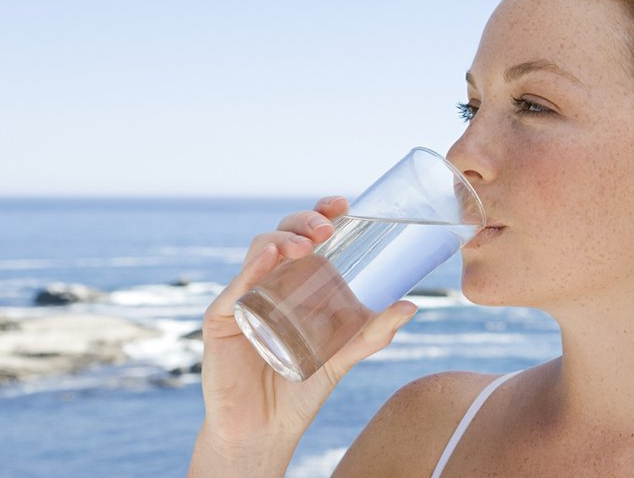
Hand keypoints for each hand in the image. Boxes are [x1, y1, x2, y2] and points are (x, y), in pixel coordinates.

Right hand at [189, 196, 417, 476]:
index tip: (343, 203)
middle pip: (283, 236)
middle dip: (304, 221)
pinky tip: (269, 257)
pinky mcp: (222, 318)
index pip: (307, 237)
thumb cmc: (300, 389)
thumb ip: (372, 333)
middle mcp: (270, 282)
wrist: (265, 430)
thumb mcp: (342, 357)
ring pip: (258, 251)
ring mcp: (244, 297)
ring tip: (305, 244)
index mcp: (297, 283)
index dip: (321, 214)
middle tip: (327, 227)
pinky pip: (235, 287)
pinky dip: (252, 268)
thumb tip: (411, 306)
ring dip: (283, 239)